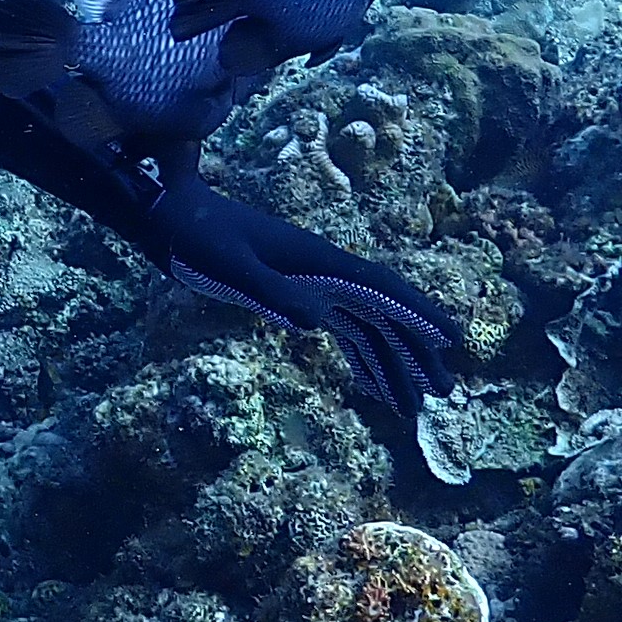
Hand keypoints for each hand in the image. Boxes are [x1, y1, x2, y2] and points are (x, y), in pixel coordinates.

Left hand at [147, 175, 460, 408]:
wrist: (169, 216)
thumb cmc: (197, 238)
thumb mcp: (231, 268)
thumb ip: (273, 294)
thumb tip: (322, 323)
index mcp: (318, 260)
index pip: (381, 288)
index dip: (419, 313)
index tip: (452, 339)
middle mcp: (324, 271)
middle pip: (383, 313)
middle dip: (415, 351)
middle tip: (444, 392)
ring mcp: (311, 282)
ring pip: (365, 326)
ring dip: (391, 363)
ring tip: (414, 405)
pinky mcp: (294, 294)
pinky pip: (340, 328)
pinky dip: (359, 357)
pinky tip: (369, 387)